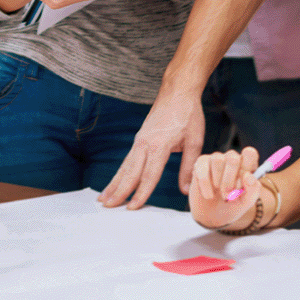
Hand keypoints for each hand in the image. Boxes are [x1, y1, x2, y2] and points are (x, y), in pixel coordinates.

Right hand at [98, 92, 204, 208]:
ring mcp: (139, 140)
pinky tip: (114, 182)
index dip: (141, 192)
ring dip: (114, 184)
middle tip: (109, 207)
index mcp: (160, 145)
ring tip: (103, 199)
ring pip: (124, 167)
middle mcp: (145, 143)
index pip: (149, 174)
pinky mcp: (139, 139)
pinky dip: (119, 173)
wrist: (177, 91)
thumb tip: (186, 190)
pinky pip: (127, 160)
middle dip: (119, 191)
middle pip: (130, 172)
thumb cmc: (188, 114)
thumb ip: (188, 167)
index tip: (133, 207)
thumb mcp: (195, 141)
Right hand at [188, 147, 261, 228]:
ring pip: (217, 159)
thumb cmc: (232, 205)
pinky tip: (208, 195)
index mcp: (246, 165)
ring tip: (218, 194)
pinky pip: (202, 168)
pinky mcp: (201, 164)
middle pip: (233, 157)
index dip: (247, 167)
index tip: (243, 182)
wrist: (213, 217)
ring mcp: (215, 160)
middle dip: (230, 179)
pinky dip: (205, 185)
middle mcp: (232, 159)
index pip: (250, 153)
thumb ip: (253, 189)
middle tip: (228, 195)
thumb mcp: (246, 202)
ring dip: (218, 181)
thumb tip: (249, 176)